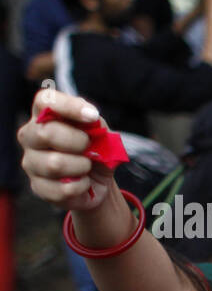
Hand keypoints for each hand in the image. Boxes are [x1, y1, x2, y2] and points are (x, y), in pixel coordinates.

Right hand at [17, 89, 111, 212]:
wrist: (98, 181)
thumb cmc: (95, 151)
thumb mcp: (102, 134)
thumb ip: (95, 124)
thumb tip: (91, 118)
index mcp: (44, 116)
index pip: (45, 100)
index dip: (68, 106)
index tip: (92, 115)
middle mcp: (30, 136)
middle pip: (46, 133)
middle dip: (78, 142)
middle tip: (89, 147)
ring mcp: (31, 162)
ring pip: (54, 164)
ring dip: (82, 166)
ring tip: (86, 166)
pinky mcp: (38, 187)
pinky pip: (63, 189)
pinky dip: (82, 186)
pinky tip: (82, 182)